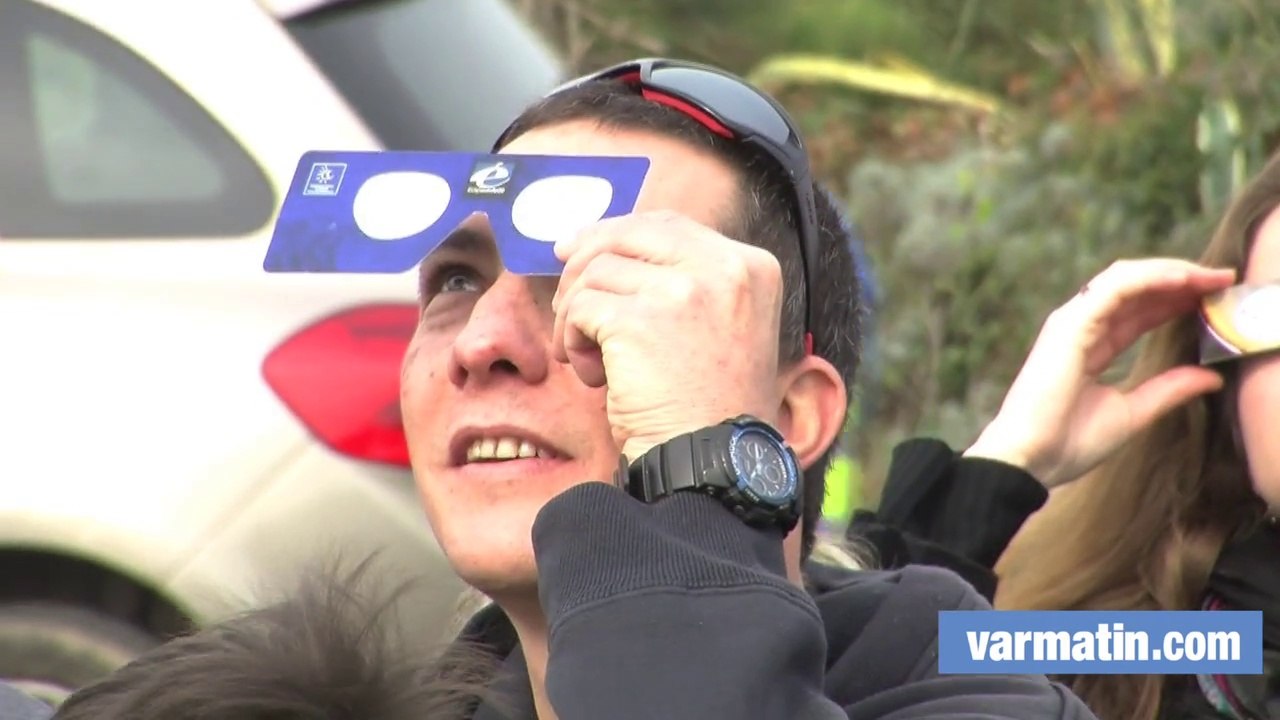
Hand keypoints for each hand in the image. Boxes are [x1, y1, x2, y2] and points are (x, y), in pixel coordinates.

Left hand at [551, 211, 783, 461]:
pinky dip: (572, 341)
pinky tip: (594, 376)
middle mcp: (724, 269)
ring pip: (595, 273)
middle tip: (565, 302)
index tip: (578, 250)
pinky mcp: (639, 322)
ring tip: (592, 361)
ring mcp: (683, 292)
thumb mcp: (722, 328)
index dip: (616, 233)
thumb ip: (686, 281)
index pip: (668, 225)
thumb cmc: (709, 407)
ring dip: (577, 316)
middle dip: (582, 264)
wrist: (710, 463)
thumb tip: (600, 243)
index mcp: (752, 267)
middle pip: (626, 236)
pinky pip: (580, 309)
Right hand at [965, 259, 1235, 486]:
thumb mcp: (1133, 413)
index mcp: (1091, 347)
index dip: (1175, 301)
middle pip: (1135, 290)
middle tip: (1223, 281)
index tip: (1215, 299)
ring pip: (1126, 279)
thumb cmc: (1067, 443)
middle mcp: (1080, 328)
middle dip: (1181, 281)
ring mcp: (1072, 322)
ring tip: (1210, 277)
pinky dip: (1150, 278)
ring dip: (1171, 273)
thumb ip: (1167, 390)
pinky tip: (1183, 280)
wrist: (1031, 460)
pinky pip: (1115, 287)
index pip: (1137, 312)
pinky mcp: (1070, 324)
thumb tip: (1211, 377)